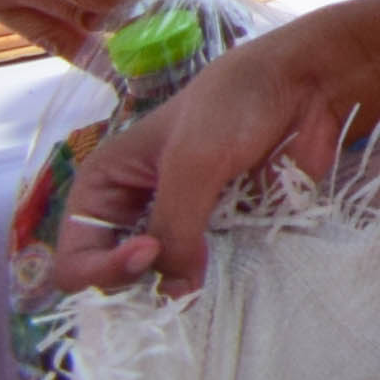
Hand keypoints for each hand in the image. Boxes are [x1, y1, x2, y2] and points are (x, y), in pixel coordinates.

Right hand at [43, 10, 364, 291]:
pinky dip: (217, 282)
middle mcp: (133, 213)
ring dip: (183, 290)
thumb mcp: (191, 163)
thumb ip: (173, 228)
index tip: (147, 252)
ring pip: (163, 284)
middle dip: (142, 287)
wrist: (305, 86)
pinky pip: (208, 275)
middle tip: (182, 273)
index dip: (101, 269)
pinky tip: (234, 275)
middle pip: (115, 281)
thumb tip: (172, 293)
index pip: (74, 257)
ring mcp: (180, 226)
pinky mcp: (222, 234)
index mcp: (105, 188)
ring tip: (210, 278)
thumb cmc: (236, 107)